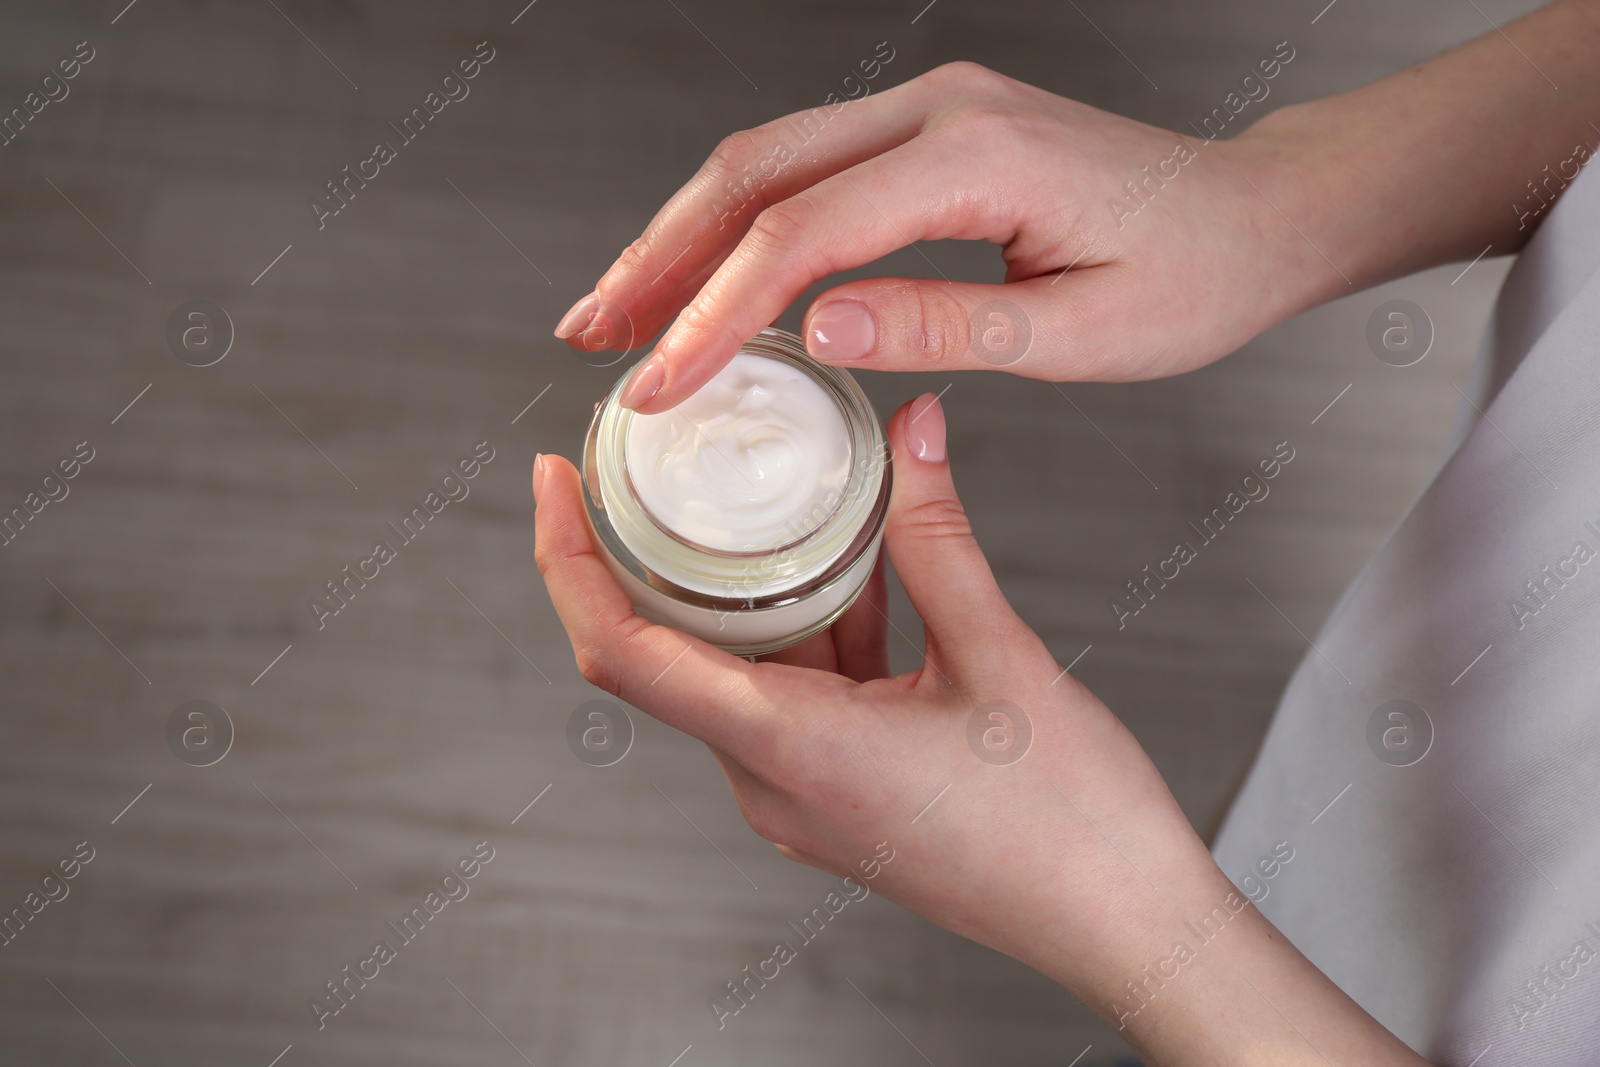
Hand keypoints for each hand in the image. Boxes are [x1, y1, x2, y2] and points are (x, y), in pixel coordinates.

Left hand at [534, 396, 1431, 1062]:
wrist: (1124, 925)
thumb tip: (911, 435)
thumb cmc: (1071, 823)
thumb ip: (938, 539)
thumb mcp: (1000, 657)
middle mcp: (774, 783)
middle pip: (665, 654)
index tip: (555, 480)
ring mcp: (803, 797)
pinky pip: (790, 697)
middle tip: (649, 459)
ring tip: (771, 495)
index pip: (622, 653)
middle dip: (646, 553)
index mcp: (791, 750)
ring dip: (746, 586)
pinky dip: (805, 629)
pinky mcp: (838, 796)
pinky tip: (852, 566)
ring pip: (737, 669)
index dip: (569, 560)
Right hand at [552, 61, 1336, 411]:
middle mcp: (938, 108)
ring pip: (766, 159)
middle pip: (754, 171)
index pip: (802, 234)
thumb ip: (942, 328)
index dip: (714, 313)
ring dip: (682, 235)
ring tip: (620, 312)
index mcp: (977, 156)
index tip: (659, 386)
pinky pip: (807, 167)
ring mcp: (929, 107)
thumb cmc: (1193, 277)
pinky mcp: (928, 129)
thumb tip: (812, 334)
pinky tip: (704, 276)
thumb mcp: (1080, 333)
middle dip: (659, 258)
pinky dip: (740, 224)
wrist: (1254, 213)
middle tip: (594, 339)